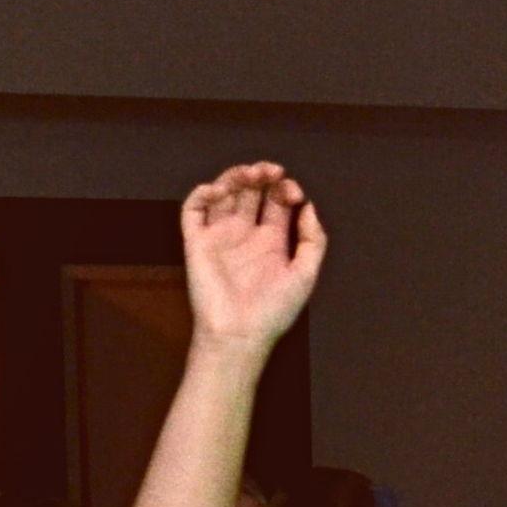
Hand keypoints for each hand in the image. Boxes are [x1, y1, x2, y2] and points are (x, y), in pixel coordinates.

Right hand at [181, 161, 326, 350]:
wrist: (240, 334)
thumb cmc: (273, 312)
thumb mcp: (305, 275)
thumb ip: (313, 240)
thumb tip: (309, 207)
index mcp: (272, 241)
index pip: (277, 201)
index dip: (285, 188)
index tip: (293, 192)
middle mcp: (245, 234)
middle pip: (251, 192)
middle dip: (262, 175)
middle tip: (271, 172)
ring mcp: (220, 236)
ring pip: (224, 193)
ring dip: (235, 176)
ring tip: (250, 173)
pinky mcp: (197, 242)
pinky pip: (194, 209)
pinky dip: (203, 193)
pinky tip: (220, 190)